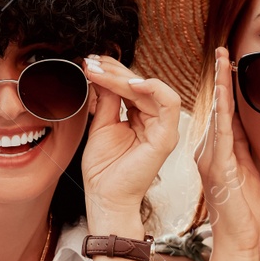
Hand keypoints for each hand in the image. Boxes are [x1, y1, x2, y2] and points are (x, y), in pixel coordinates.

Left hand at [79, 55, 181, 227]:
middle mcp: (155, 121)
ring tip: (99, 72)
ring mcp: (163, 129)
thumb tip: (102, 73)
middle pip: (141, 84)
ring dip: (124, 77)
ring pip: (151, 89)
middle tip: (91, 63)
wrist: (105, 197)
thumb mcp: (102, 125)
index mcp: (142, 118)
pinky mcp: (166, 137)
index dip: (112, 72)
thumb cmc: (103, 168)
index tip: (89, 64)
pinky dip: (152, 88)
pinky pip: (169, 103)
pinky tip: (129, 84)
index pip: (132, 87)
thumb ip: (107, 99)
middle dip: (115, 71)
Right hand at [194, 47, 259, 252]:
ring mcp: (210, 158)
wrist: (238, 240)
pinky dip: (223, 111)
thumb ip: (242, 146)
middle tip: (223, 49)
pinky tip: (225, 94)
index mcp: (216, 152)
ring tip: (223, 61)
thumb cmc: (244, 211)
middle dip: (220, 77)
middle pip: (216, 107)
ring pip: (216, 114)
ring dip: (220, 86)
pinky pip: (221, 133)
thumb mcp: (247, 171)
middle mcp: (207, 151)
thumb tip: (244, 123)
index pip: (222, 113)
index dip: (226, 86)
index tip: (229, 62)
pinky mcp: (218, 168)